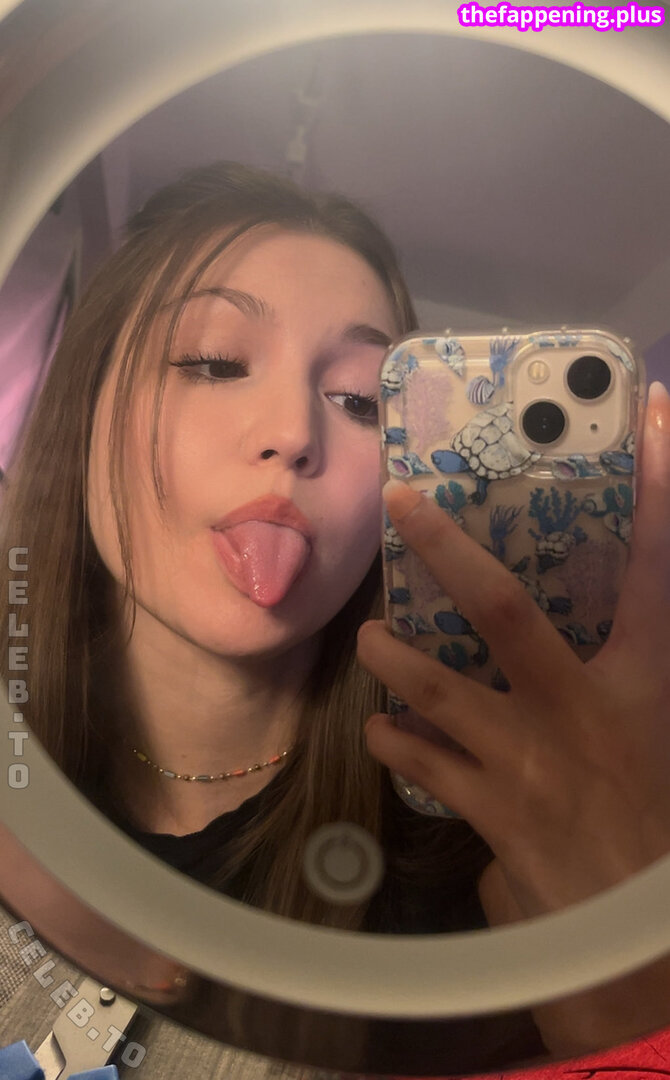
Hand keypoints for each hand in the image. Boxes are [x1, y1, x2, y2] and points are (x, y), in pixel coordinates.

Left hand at [357, 381, 669, 923]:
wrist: (636, 938)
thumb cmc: (656, 825)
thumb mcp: (658, 733)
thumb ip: (625, 677)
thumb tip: (567, 649)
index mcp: (640, 686)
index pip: (655, 573)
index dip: (657, 493)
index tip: (651, 418)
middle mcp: (579, 709)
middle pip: (506, 611)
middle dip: (452, 553)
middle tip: (405, 505)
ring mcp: (527, 759)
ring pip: (439, 689)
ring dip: (395, 658)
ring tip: (371, 638)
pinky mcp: (490, 810)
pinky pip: (425, 765)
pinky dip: (400, 743)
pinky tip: (385, 731)